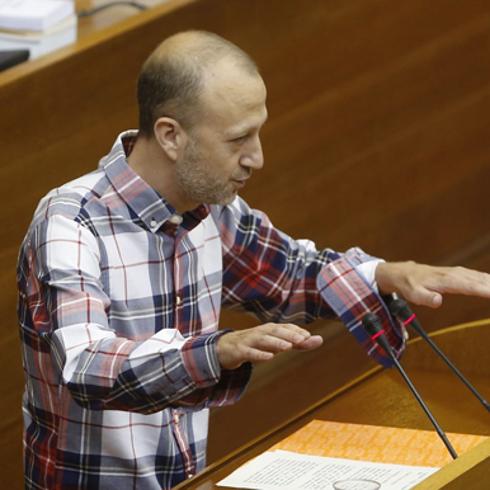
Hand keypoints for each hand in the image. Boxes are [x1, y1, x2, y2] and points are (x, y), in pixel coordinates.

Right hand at [216, 323, 322, 369]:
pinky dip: (259, 354)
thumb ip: (298, 342)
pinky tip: (268, 357)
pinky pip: (250, 352)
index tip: (308, 337)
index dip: (296, 331)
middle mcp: (261, 332)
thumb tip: (320, 339)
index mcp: (270, 329)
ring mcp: (249, 340)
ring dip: (275, 342)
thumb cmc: (256, 344)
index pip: (285, 327)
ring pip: (263, 339)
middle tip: (302, 339)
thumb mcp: (277, 343)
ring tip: (287, 347)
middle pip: (276, 331)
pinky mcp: (240, 351)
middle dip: (289, 335)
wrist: (225, 348)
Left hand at [375, 261, 489, 307]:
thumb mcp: (413, 294)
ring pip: (480, 277)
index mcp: (446, 280)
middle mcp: (454, 274)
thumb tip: (438, 300)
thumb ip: (425, 298)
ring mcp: (457, 272)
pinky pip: (477, 276)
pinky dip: (488, 280)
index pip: (471, 286)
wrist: (403, 273)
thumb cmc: (409, 285)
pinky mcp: (458, 273)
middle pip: (480, 280)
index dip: (486, 290)